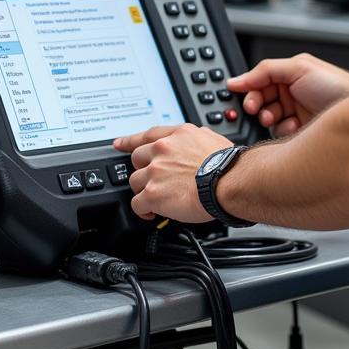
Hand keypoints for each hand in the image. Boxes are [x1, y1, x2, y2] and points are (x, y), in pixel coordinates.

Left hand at [113, 124, 230, 221]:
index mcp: (177, 136)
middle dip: (144, 171)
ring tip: (158, 199)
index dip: (131, 140)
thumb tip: (191, 146)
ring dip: (145, 191)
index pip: (148, 135)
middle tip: (155, 182)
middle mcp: (163, 150)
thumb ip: (192, 141)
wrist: (229, 181)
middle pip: (137, 160)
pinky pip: (137, 203)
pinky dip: (143, 210)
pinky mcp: (152, 193)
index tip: (120, 143)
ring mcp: (155, 171)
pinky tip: (151, 213)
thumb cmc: (227, 165)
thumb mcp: (209, 139)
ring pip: (135, 182)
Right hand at [227, 52, 348, 137]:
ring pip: (268, 122)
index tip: (245, 100)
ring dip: (269, 121)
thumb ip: (265, 71)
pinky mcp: (300, 133)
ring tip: (276, 120)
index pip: (257, 83)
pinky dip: (282, 133)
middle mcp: (289, 95)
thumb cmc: (336, 85)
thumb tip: (238, 79)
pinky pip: (280, 136)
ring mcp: (294, 114)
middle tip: (259, 111)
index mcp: (286, 77)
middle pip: (259, 103)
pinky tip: (292, 129)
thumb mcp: (299, 69)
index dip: (249, 91)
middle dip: (257, 108)